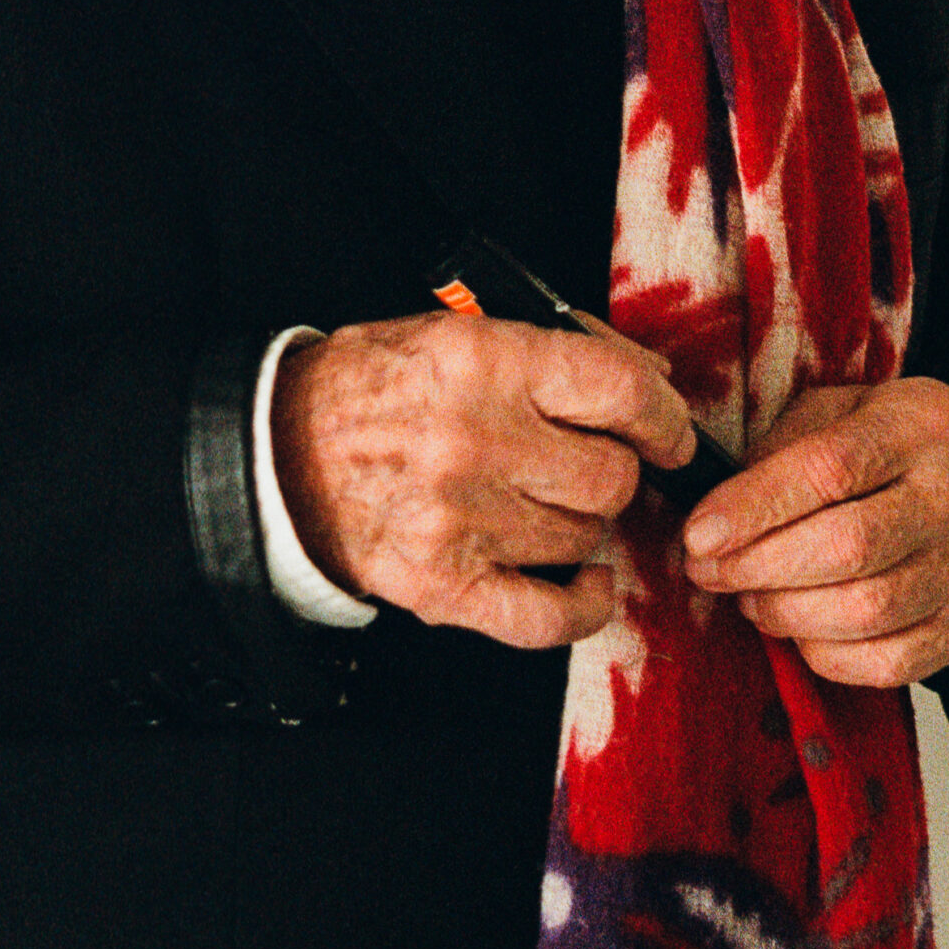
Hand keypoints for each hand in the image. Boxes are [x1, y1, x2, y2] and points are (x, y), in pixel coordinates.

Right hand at [272, 313, 694, 649]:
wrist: (278, 451)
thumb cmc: (375, 384)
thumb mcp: (461, 332)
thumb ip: (560, 348)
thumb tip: (653, 377)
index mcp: (483, 360)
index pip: (617, 392)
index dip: (664, 416)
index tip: (670, 431)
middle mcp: (476, 438)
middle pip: (611, 477)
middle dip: (615, 472)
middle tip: (588, 463)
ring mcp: (459, 519)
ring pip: (583, 539)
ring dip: (583, 525)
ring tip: (547, 503)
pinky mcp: (441, 585)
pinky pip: (546, 616)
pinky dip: (582, 606)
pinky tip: (590, 585)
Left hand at [680, 377, 948, 685]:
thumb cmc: (882, 446)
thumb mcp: (833, 413)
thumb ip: (780, 452)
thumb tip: (718, 518)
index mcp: (920, 422)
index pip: (830, 467)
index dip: (755, 507)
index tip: (699, 535)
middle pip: (849, 546)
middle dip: (759, 567)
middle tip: (708, 571)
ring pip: (869, 611)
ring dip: (787, 614)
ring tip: (749, 597)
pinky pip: (892, 662)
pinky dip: (828, 656)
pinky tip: (799, 631)